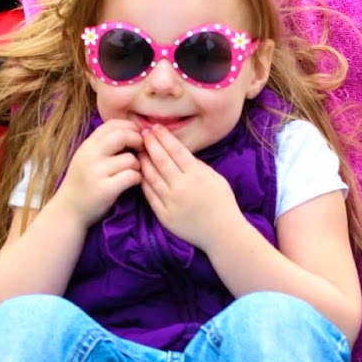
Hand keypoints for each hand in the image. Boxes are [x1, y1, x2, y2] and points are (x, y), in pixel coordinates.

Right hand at [55, 119, 143, 228]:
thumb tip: (130, 131)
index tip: (138, 134)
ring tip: (134, 171)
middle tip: (142, 150)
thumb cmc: (82, 183)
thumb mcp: (86, 158)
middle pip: (122, 135)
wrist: (68, 210)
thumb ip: (102, 144)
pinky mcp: (105, 189)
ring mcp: (97, 172)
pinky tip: (133, 182)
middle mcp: (90, 155)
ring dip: (138, 164)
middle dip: (138, 140)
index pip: (112, 124)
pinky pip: (131, 176)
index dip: (130, 126)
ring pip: (130, 159)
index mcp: (87, 145)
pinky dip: (137, 178)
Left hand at [139, 125, 243, 250]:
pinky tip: (139, 172)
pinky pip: (150, 196)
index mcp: (197, 176)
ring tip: (138, 150)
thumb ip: (198, 165)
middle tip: (142, 132)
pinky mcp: (165, 216)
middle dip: (150, 144)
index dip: (164, 137)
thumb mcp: (216, 179)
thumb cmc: (223, 203)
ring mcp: (172, 203)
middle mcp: (182, 188)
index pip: (176, 151)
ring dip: (144, 161)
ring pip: (152, 177)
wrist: (223, 234)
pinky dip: (143, 182)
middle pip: (161, 161)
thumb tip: (179, 152)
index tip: (155, 127)